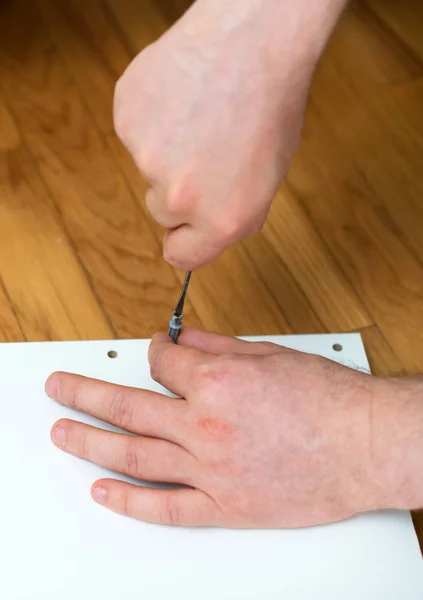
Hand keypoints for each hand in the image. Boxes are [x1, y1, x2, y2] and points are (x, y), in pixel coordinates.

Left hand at [45, 329, 414, 527]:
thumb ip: (216, 346)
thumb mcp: (269, 354)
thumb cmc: (328, 399)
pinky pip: (166, 507)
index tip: (148, 354)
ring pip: (134, 455)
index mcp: (217, 382)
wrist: (366, 443)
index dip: (150, 354)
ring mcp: (211, 469)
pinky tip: (103, 492)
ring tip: (63, 432)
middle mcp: (205, 425)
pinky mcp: (225, 506)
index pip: (159, 364)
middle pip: (127, 406)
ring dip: (90, 442)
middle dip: (84, 394)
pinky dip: (129, 502)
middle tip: (59, 388)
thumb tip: (181, 339)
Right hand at [113, 0, 340, 268]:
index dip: (185, 241)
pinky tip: (180, 98)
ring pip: (148, 170)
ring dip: (166, 151)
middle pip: (162, 213)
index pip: (182, 256)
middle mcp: (180, 197)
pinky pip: (135, 134)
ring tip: (198, 116)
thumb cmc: (271, 106)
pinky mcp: (126, 120)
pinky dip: (152, 120)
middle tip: (205, 153)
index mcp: (221, 219)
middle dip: (179, 191)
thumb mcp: (268, 179)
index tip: (185, 230)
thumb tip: (201, 234)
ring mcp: (147, 157)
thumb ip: (231, 217)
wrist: (252, 41)